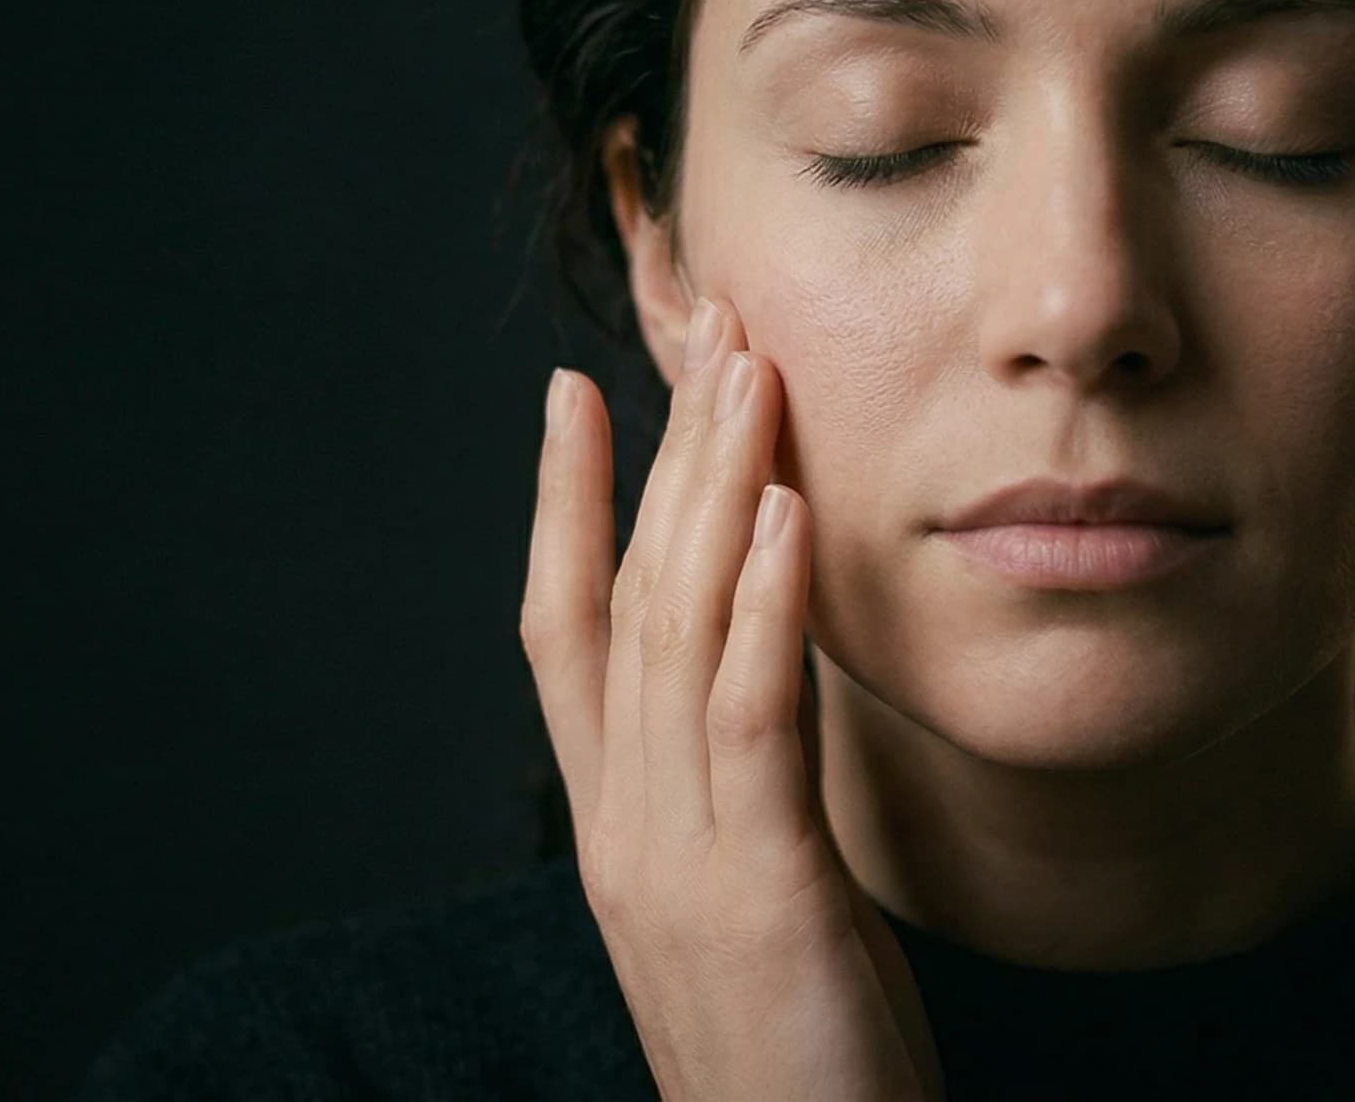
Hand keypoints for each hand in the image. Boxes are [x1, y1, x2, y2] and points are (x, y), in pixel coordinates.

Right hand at [520, 295, 943, 1101]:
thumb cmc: (792, 1061)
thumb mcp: (747, 907)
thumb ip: (736, 798)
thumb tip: (757, 686)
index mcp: (614, 828)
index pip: (562, 632)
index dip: (562, 506)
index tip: (577, 392)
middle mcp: (623, 827)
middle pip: (624, 599)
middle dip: (658, 454)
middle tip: (699, 326)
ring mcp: (678, 859)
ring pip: (677, 636)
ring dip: (712, 490)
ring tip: (744, 370)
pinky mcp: (760, 894)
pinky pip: (753, 722)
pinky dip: (762, 606)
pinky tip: (785, 512)